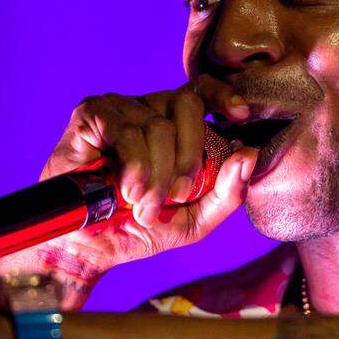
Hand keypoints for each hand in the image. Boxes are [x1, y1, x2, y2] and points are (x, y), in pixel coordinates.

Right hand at [0, 76, 258, 292]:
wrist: (89, 248)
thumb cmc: (140, 229)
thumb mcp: (194, 220)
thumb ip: (226, 192)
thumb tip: (249, 154)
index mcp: (176, 125)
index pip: (204, 90)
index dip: (223, 96)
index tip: (238, 116)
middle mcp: (149, 109)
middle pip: (187, 105)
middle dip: (188, 157)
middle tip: (174, 196)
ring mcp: (120, 108)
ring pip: (158, 125)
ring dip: (156, 175)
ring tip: (142, 206)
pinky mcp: (91, 115)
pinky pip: (127, 130)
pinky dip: (134, 165)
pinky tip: (127, 191)